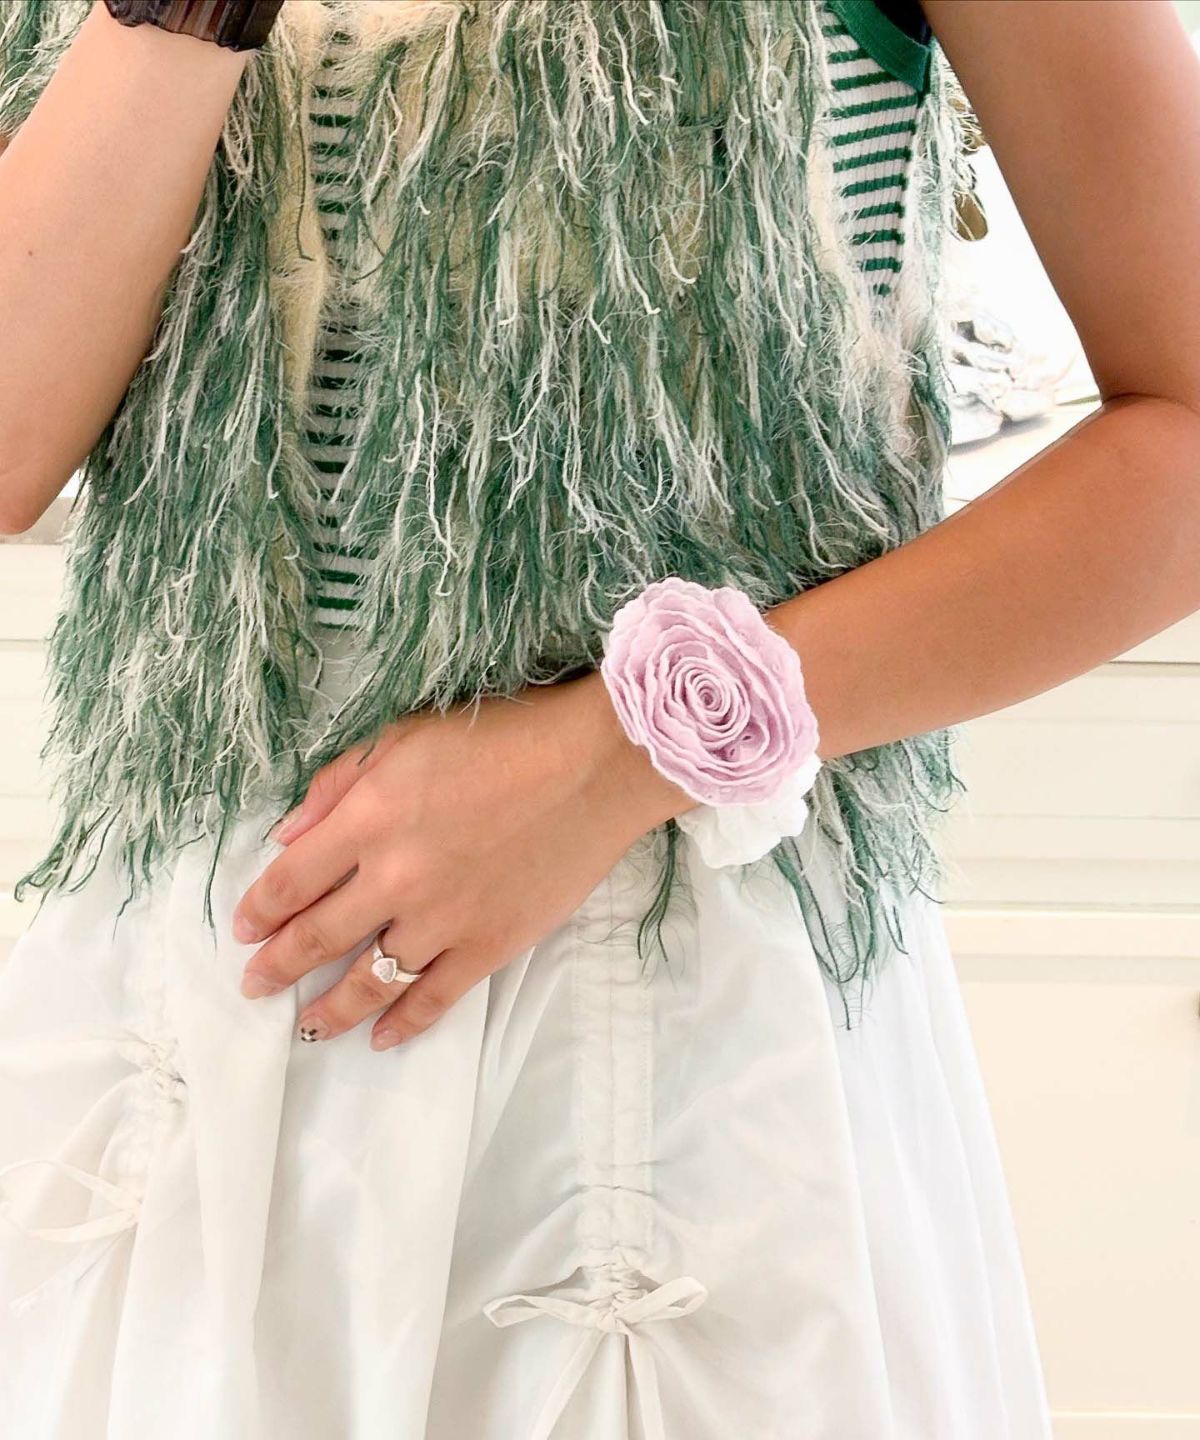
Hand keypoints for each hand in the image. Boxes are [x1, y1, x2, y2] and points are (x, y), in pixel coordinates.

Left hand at [230, 670, 689, 1050]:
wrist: (595, 766)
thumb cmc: (504, 736)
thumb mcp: (406, 734)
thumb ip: (339, 783)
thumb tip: (287, 836)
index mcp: (368, 818)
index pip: (290, 879)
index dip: (259, 909)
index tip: (243, 929)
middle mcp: (394, 877)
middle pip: (318, 937)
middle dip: (277, 967)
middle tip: (254, 987)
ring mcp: (443, 918)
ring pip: (369, 980)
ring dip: (330, 1009)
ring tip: (306, 1027)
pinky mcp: (490, 945)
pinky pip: (435, 997)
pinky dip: (405, 1022)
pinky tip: (381, 1037)